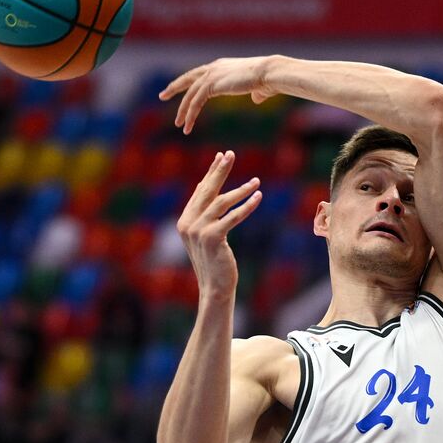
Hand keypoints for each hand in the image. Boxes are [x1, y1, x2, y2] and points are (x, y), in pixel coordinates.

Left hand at [159, 56, 276, 133]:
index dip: (188, 81)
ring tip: (179, 125)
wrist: (268, 73)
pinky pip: (195, 103)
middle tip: (162, 95)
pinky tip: (187, 127)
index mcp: (221, 66)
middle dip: (174, 87)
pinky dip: (190, 115)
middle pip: (187, 79)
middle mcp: (213, 68)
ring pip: (190, 95)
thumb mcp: (257, 86)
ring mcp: (211, 75)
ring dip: (183, 111)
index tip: (178, 87)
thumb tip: (256, 98)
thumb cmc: (267, 80)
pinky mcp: (211, 85)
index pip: (199, 74)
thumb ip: (254, 92)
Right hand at [177, 150, 261, 297]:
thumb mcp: (208, 237)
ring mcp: (198, 231)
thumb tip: (214, 196)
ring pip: (220, 202)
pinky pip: (232, 217)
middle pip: (207, 191)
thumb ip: (207, 218)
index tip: (221, 157)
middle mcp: (188, 224)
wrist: (215, 287)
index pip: (200, 191)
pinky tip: (258, 197)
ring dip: (240, 190)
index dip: (211, 173)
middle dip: (219, 171)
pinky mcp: (211, 238)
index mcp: (185, 221)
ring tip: (256, 181)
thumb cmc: (215, 262)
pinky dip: (246, 206)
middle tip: (230, 155)